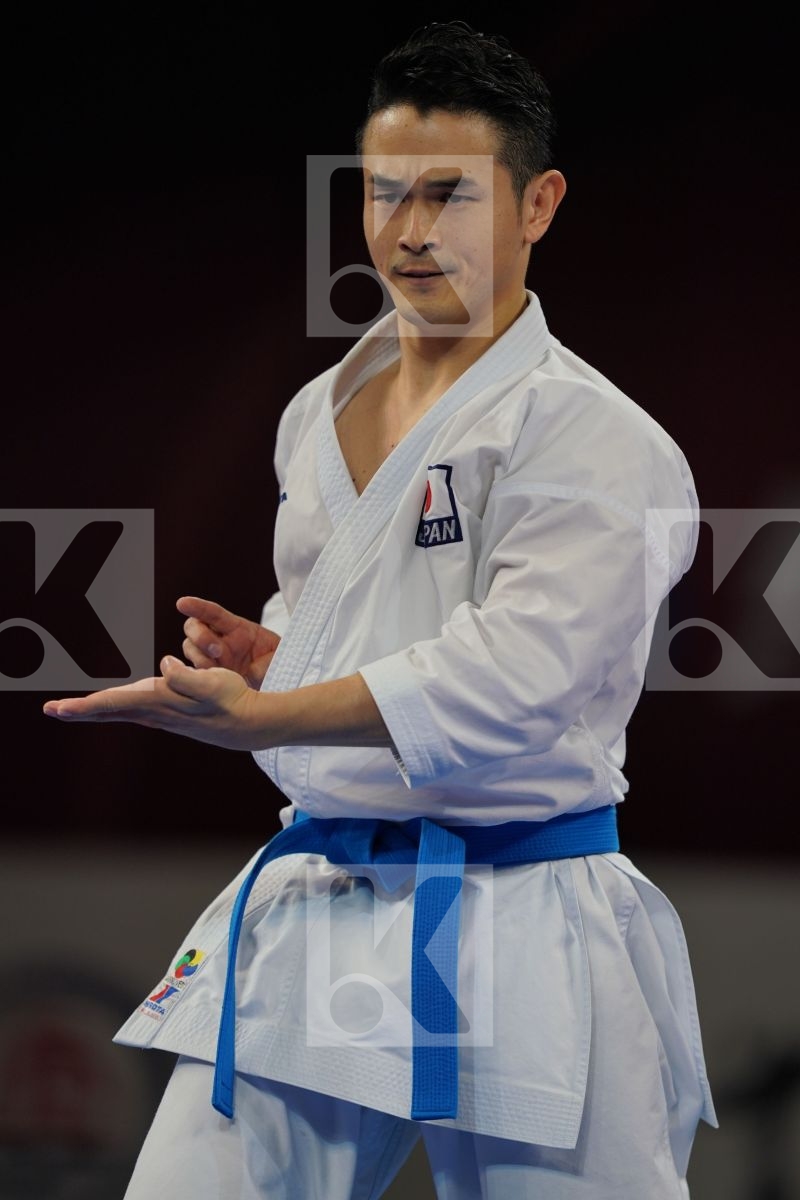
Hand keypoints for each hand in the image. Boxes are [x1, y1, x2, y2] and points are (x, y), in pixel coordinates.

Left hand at [42, 655, 275, 750]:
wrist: (251, 725)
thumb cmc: (234, 701)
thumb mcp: (214, 683)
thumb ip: (186, 676)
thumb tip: (164, 665)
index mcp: (161, 702)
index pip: (115, 704)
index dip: (85, 706)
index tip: (57, 709)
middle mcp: (156, 712)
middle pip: (110, 711)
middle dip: (80, 711)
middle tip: (50, 710)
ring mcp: (162, 715)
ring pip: (120, 711)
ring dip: (94, 710)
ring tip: (72, 709)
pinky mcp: (170, 713)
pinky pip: (134, 709)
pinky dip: (115, 706)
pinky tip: (112, 704)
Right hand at [177, 595, 279, 688]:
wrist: (276, 681)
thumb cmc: (279, 664)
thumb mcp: (279, 657)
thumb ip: (266, 662)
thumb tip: (251, 671)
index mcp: (238, 628)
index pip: (214, 613)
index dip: (198, 607)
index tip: (182, 603)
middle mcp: (220, 639)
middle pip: (194, 627)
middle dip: (200, 636)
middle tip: (217, 651)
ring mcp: (212, 657)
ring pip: (189, 648)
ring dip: (199, 657)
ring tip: (217, 670)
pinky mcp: (207, 675)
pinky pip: (192, 670)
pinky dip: (195, 674)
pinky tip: (209, 680)